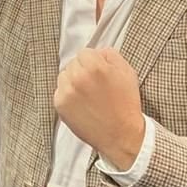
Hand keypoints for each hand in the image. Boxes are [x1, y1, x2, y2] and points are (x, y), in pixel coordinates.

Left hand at [54, 48, 144, 169]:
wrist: (121, 134)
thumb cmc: (126, 104)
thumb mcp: (127, 72)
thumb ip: (111, 55)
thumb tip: (98, 51)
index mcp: (95, 66)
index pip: (85, 52)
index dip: (94, 62)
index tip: (99, 72)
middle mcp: (78, 77)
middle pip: (73, 63)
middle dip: (82, 71)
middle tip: (95, 85)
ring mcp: (67, 91)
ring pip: (64, 76)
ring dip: (73, 81)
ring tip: (88, 95)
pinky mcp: (60, 104)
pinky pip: (59, 91)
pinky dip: (68, 95)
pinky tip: (82, 104)